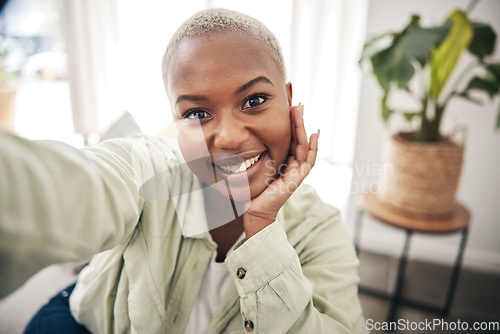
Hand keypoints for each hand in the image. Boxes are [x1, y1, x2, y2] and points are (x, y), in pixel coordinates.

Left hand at [243, 104, 318, 237]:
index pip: (290, 136)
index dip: (290, 121)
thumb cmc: (253, 189)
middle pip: (299, 137)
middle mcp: (292, 164)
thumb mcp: (255, 164)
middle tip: (297, 102)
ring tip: (300, 111)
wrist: (254, 209)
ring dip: (303, 127)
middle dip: (298, 120)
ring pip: (304, 145)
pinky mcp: (296, 179)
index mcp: (283, 159)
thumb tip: (246, 135)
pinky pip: (308, 161)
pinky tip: (314, 135)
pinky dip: (312, 148)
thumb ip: (257, 152)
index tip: (288, 105)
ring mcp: (296, 171)